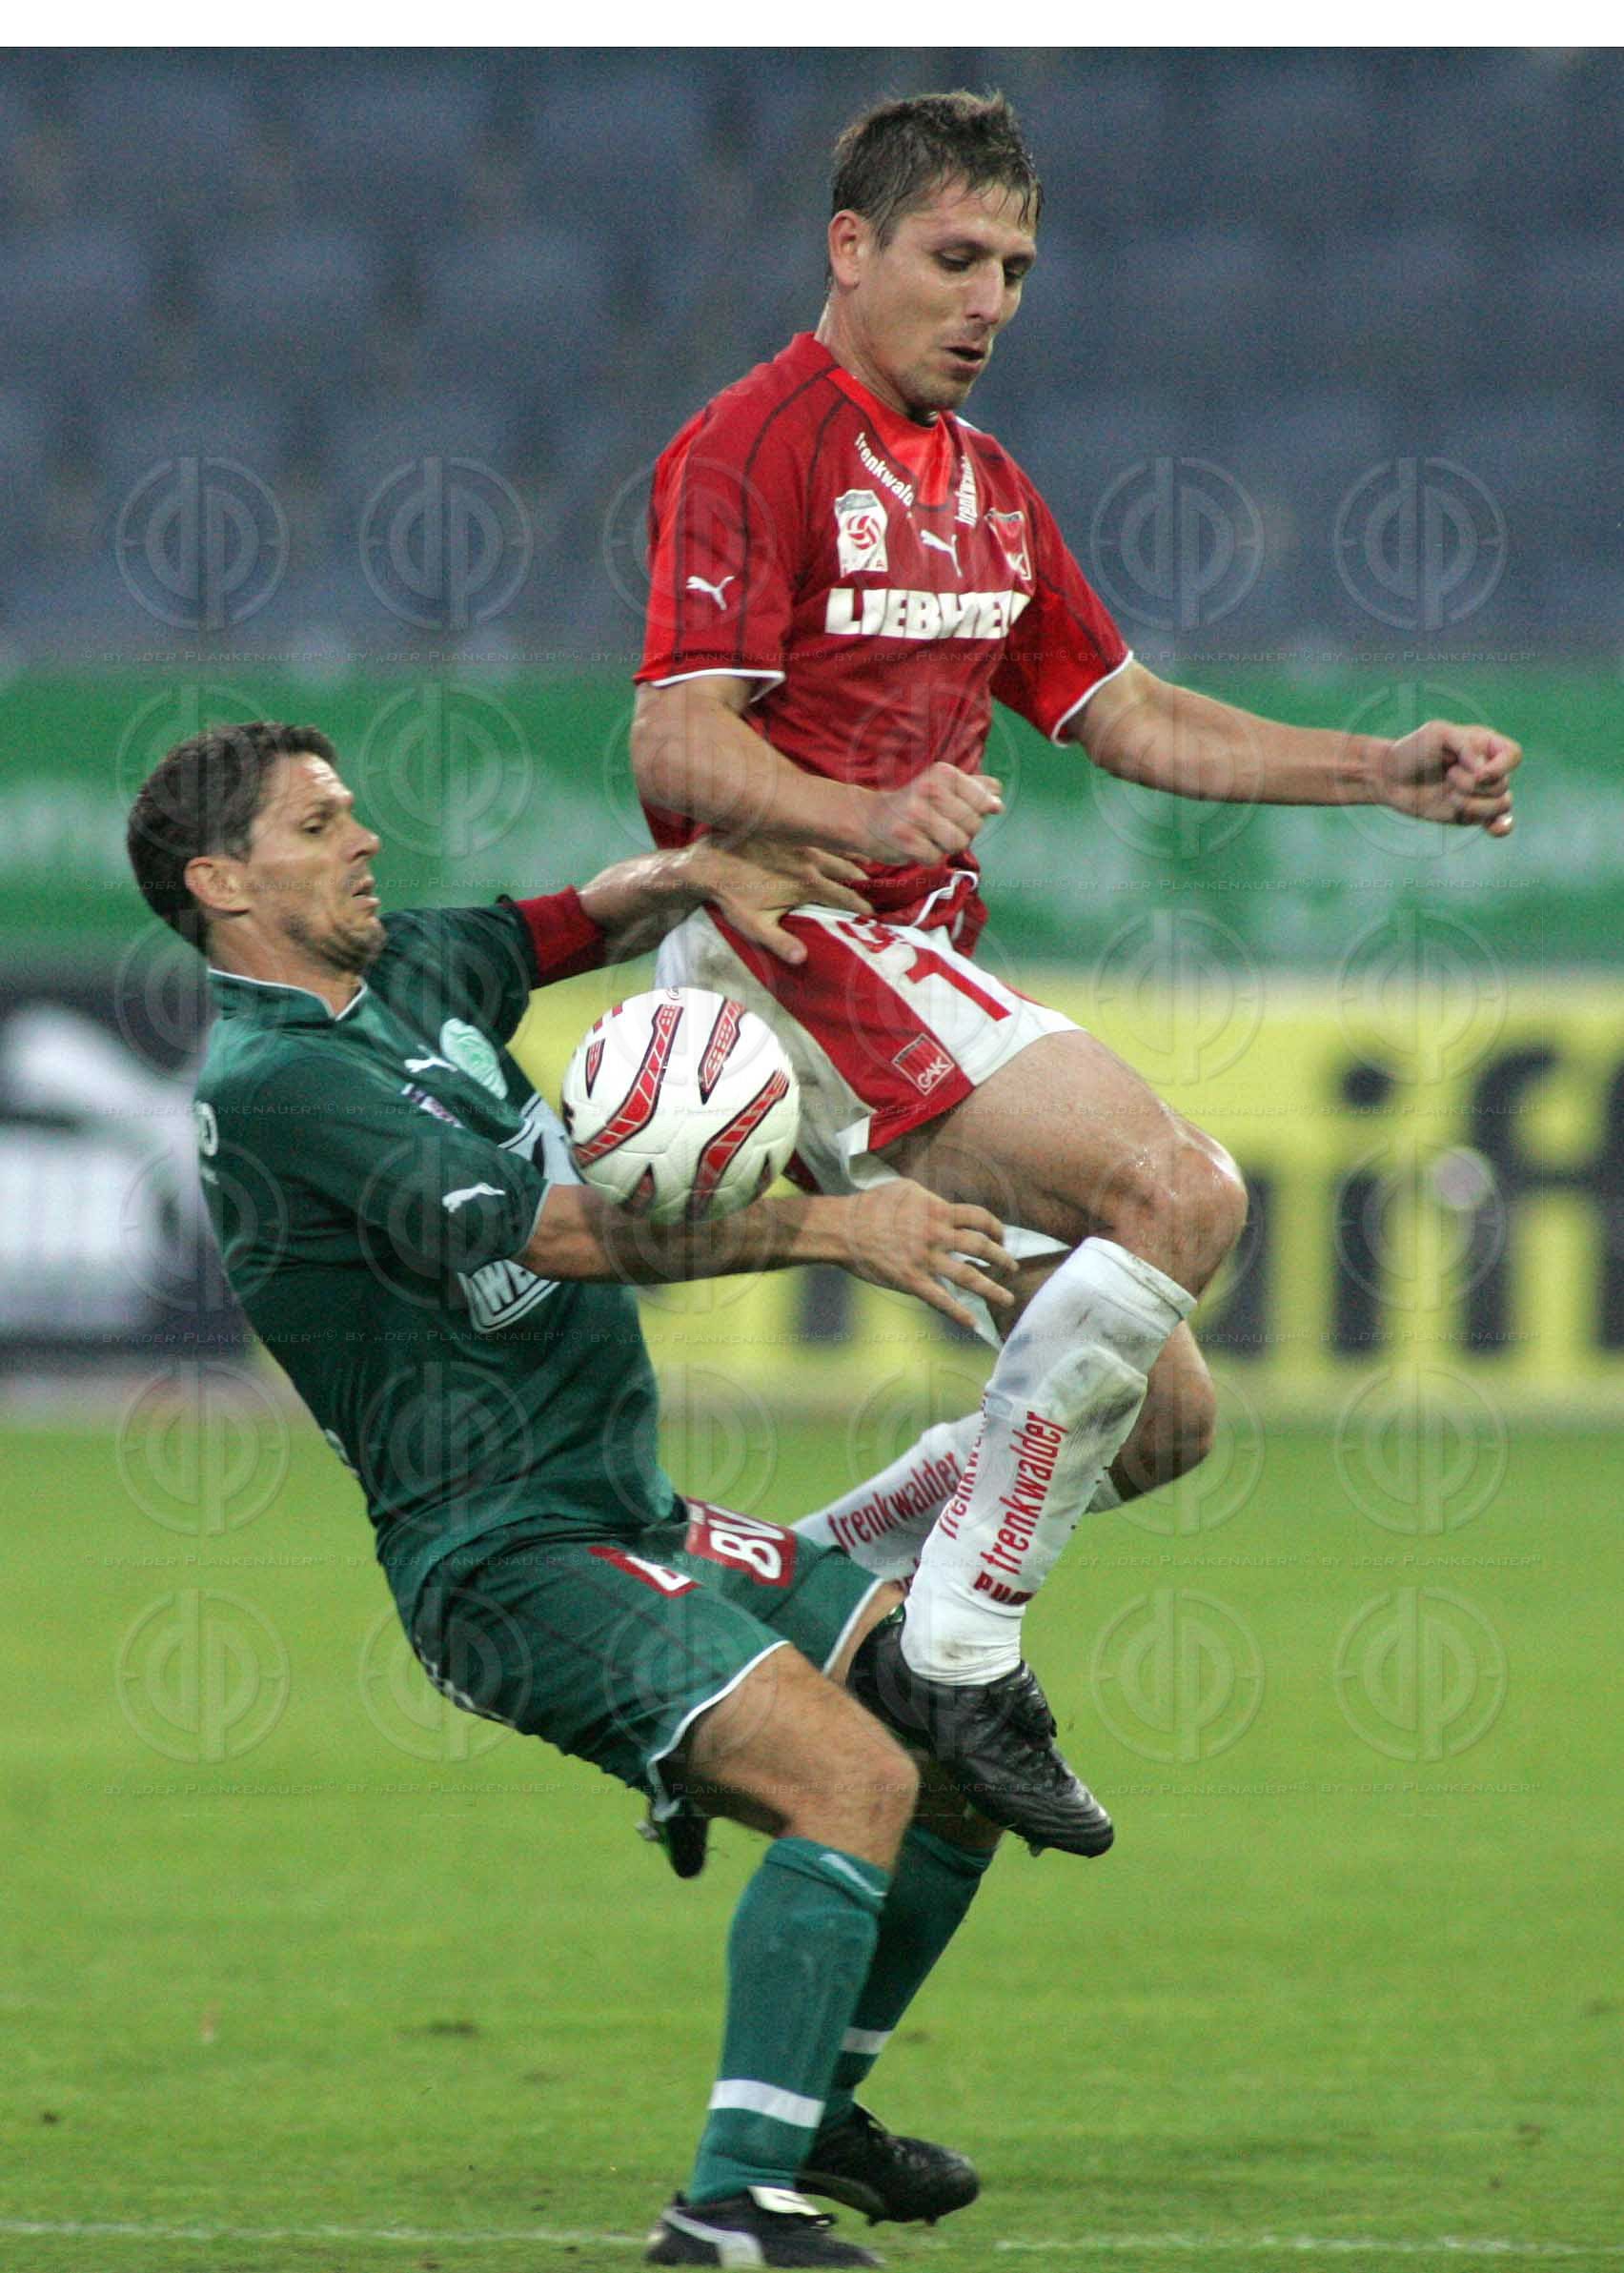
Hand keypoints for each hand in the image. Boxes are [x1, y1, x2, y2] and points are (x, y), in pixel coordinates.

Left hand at [689, 837, 871, 965]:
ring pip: (839, 850)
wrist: (709, 861)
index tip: (874, 915)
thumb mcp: (755, 926)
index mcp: (808, 884)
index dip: (863, 906)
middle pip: (849, 872)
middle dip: (865, 882)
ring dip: (856, 861)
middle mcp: (811, 861)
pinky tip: (843, 844)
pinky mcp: (791, 832)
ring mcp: (802, 843)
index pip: (845, 897)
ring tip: (868, 867)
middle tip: (877, 891)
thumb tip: (803, 958)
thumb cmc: (732, 897)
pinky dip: (838, 843)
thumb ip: (780, 942)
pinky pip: (823, 836)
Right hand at [830, 1180, 1015, 1331]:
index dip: (996, 1227)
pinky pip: (941, 1300)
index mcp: (938, 1211)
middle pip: (981, 1247)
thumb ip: (929, 1197)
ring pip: (968, 1277)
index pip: (979, 1217)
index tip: (1001, 1236)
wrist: (843, 1229)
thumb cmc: (871, 1206)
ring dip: (992, 1289)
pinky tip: (972, 1323)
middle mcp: (937, 1236)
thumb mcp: (904, 1189)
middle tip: (1012, 1266)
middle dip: (1002, 1258)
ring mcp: (926, 1260)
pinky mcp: (912, 1281)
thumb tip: (944, 1205)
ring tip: (1008, 1297)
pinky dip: (958, 1314)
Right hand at [864, 763, 1002, 864]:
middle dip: (961, 832)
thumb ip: (976, 790)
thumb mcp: (945, 788)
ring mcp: (915, 813)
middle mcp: (929, 788)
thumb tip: (998, 802)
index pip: (984, 801)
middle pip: (974, 825)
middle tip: (937, 825)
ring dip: (945, 847)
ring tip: (927, 836)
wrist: (869, 819)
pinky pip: (936, 859)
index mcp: (943, 773)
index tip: (952, 810)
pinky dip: (927, 858)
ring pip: (958, 843)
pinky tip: (915, 846)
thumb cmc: (915, 805)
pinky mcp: (904, 838)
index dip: (975, 813)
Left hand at [1378, 721, 1520, 836]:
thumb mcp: (1437, 733)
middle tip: (1447, 774)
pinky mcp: (1471, 814)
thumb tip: (1484, 771)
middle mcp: (1488, 770)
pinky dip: (1500, 827)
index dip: (1501, 767)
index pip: (1513, 755)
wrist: (1390, 777)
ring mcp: (1481, 794)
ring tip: (1449, 795)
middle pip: (1503, 784)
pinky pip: (1498, 824)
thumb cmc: (1413, 750)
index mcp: (1485, 746)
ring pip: (1501, 805)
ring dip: (1473, 804)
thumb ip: (1465, 745)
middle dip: (1472, 784)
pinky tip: (1493, 829)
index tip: (1479, 773)